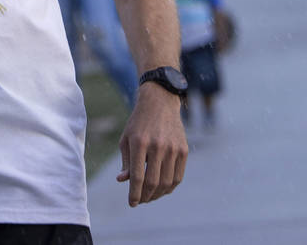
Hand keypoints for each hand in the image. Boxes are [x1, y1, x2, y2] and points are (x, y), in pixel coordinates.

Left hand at [116, 82, 186, 206]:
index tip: (132, 203)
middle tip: (140, 201)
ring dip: (157, 194)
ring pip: (167, 182)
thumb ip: (126, 161)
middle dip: (145, 196)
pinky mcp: (183, 149)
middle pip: (152, 182)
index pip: (137, 177)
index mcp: (140, 143)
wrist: (160, 102)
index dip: (134, 194)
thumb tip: (123, 181)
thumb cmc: (139, 123)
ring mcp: (173, 148)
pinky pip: (178, 176)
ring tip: (150, 197)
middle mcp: (158, 146)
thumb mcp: (126, 139)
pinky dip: (170, 187)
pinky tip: (162, 189)